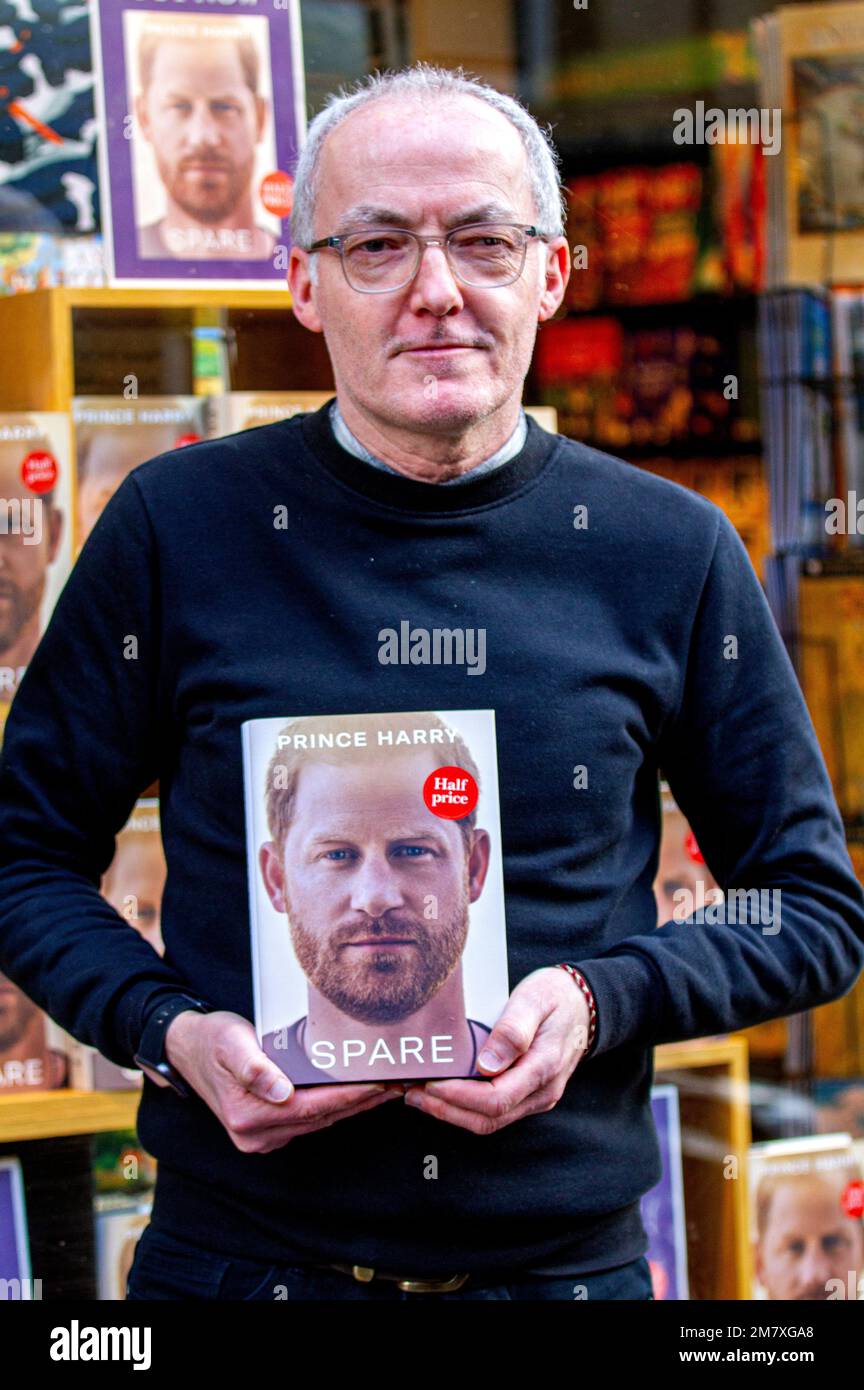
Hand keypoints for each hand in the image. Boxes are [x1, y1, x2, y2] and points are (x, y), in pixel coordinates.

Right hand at [160, 1009, 402, 1153]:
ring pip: (319, 1122)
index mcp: (248, 1115)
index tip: (380, 1084)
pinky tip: (359, 1093)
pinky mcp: (268, 1130)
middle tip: (399, 1082)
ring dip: (354, 1105)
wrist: (187, 1048)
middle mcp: (256, 1135)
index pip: (312, 1108)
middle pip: (321, 1118)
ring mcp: (262, 1137)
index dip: (349, 1096)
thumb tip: (280, 1091)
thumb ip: (253, 1067)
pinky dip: (336, 1106)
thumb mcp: (229, 1042)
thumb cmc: (211, 1039)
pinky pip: (310, 1121)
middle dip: (362, 1101)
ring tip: (388, 1086)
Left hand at [402, 966, 589, 1134]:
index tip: (429, 1083)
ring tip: (418, 1095)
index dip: (458, 1097)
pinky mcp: (527, 1096)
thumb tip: (487, 1064)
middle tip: (411, 1092)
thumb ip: (513, 1030)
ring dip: (451, 1112)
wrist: (585, 1005)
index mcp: (544, 1067)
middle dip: (445, 1109)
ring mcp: (536, 1098)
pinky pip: (494, 1112)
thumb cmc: (557, 997)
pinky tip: (441, 1092)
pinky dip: (463, 1107)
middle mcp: (541, 1092)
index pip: (495, 1099)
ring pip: (489, 1121)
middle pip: (488, 1118)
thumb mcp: (535, 999)